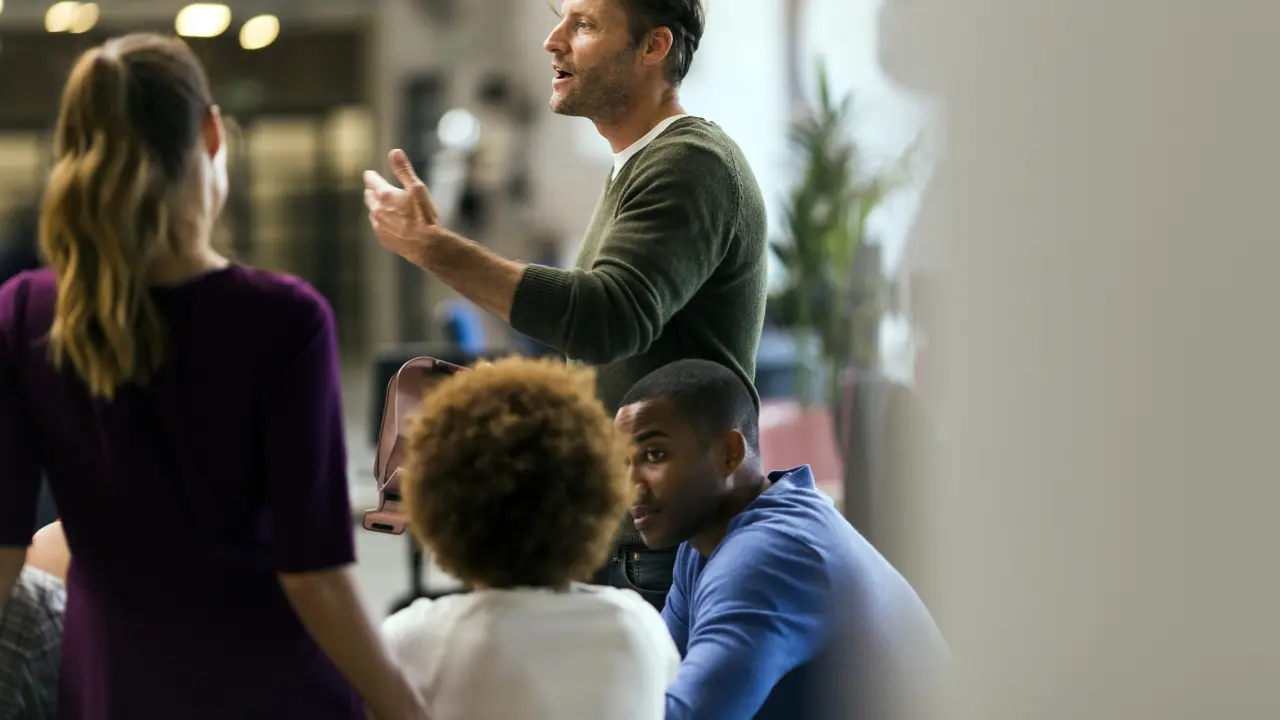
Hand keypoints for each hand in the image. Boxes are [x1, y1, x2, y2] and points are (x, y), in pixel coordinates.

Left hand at [364, 149, 440, 267]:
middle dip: (372, 191)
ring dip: (376, 207)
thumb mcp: (418, 188)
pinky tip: (391, 223)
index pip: (371, 180)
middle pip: (368, 196)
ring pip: (372, 212)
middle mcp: (377, 210)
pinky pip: (378, 226)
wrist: (427, 246)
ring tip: (385, 207)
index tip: (370, 174)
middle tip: (375, 189)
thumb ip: (404, 170)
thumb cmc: (424, 216)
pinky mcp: (382, 238)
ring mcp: (378, 225)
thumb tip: (394, 151)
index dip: (371, 176)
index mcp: (384, 195)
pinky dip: (382, 221)